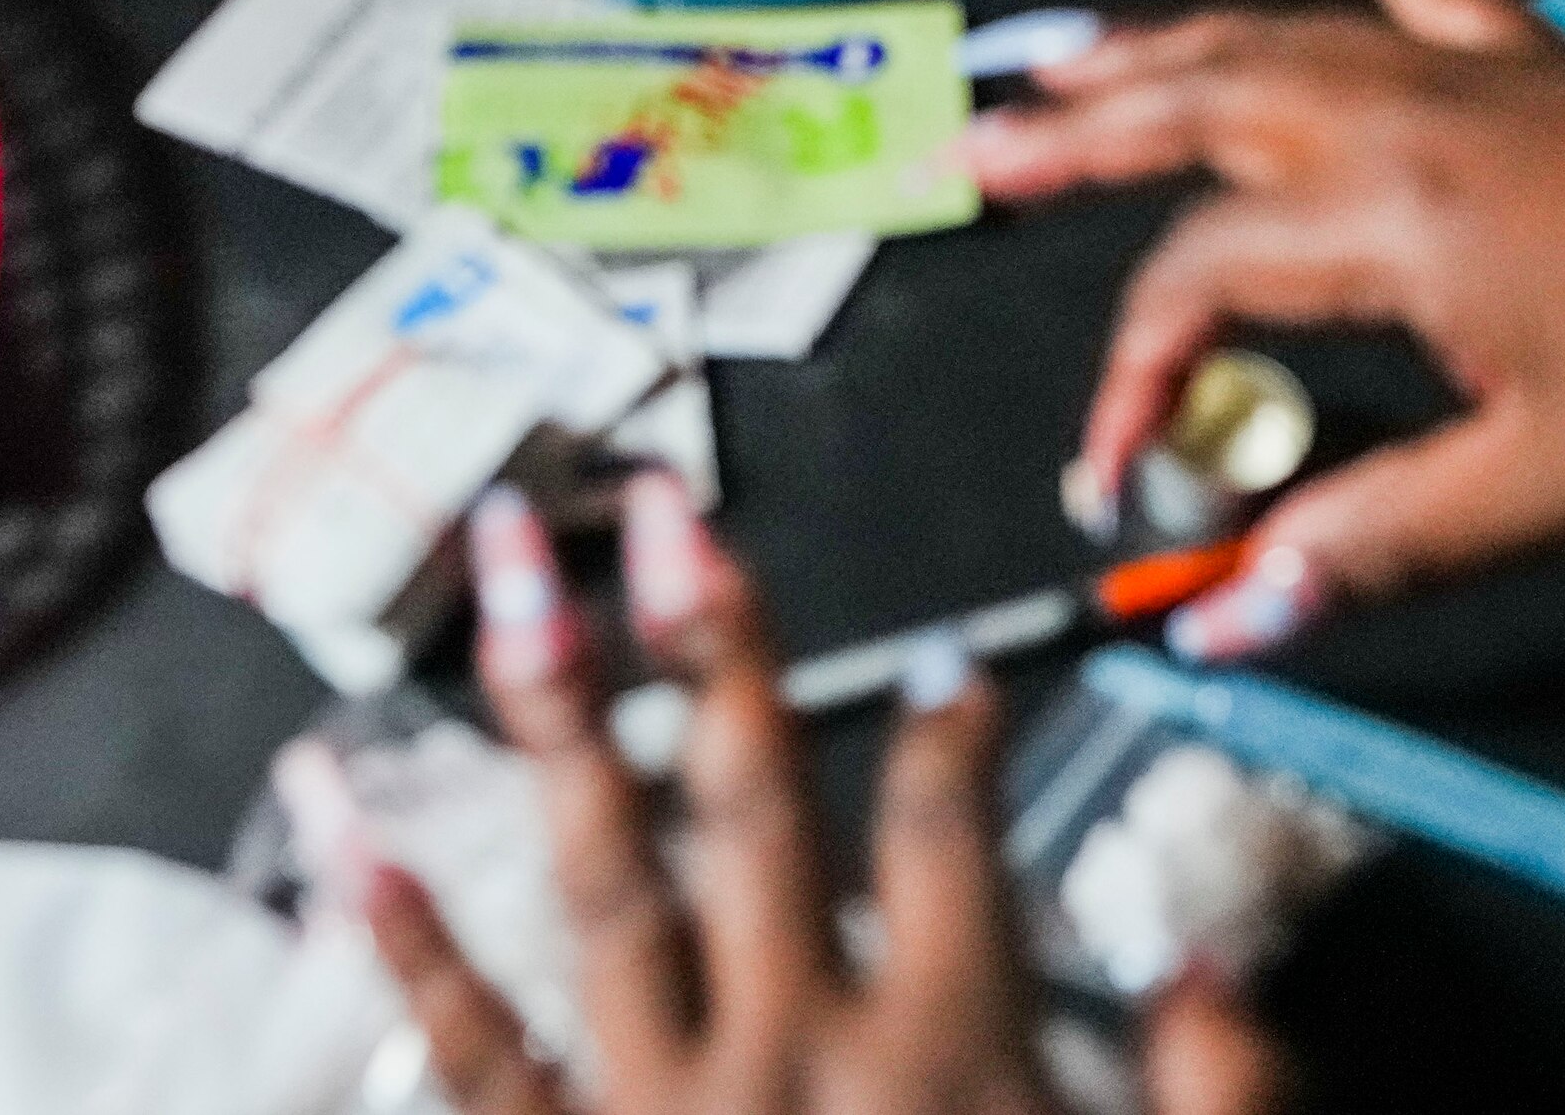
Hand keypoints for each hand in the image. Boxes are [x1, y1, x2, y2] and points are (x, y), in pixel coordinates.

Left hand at [346, 478, 1287, 1114]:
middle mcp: (790, 1063)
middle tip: (662, 508)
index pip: (954, 839)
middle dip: (710, 646)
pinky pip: (473, 1065)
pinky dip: (408, 952)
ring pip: (602, 887)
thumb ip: (1211, 1096)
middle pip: (751, 811)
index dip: (957, 733)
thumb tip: (1211, 965)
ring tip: (511, 592)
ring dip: (557, 726)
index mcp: (941, 1065)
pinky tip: (352, 841)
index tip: (951, 662)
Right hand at [964, 0, 1564, 641]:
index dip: (1130, 374)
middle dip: (1078, 129)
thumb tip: (1231, 616)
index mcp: (1387, 219)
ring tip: (1080, 51)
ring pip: (1284, 34)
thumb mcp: (1540, 488)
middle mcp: (1407, 118)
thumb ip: (1370, 542)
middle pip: (1200, 102)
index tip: (1112, 468)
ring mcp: (1479, 75)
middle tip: (980, 144)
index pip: (1196, 279)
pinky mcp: (1552, 64)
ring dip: (1170, 40)